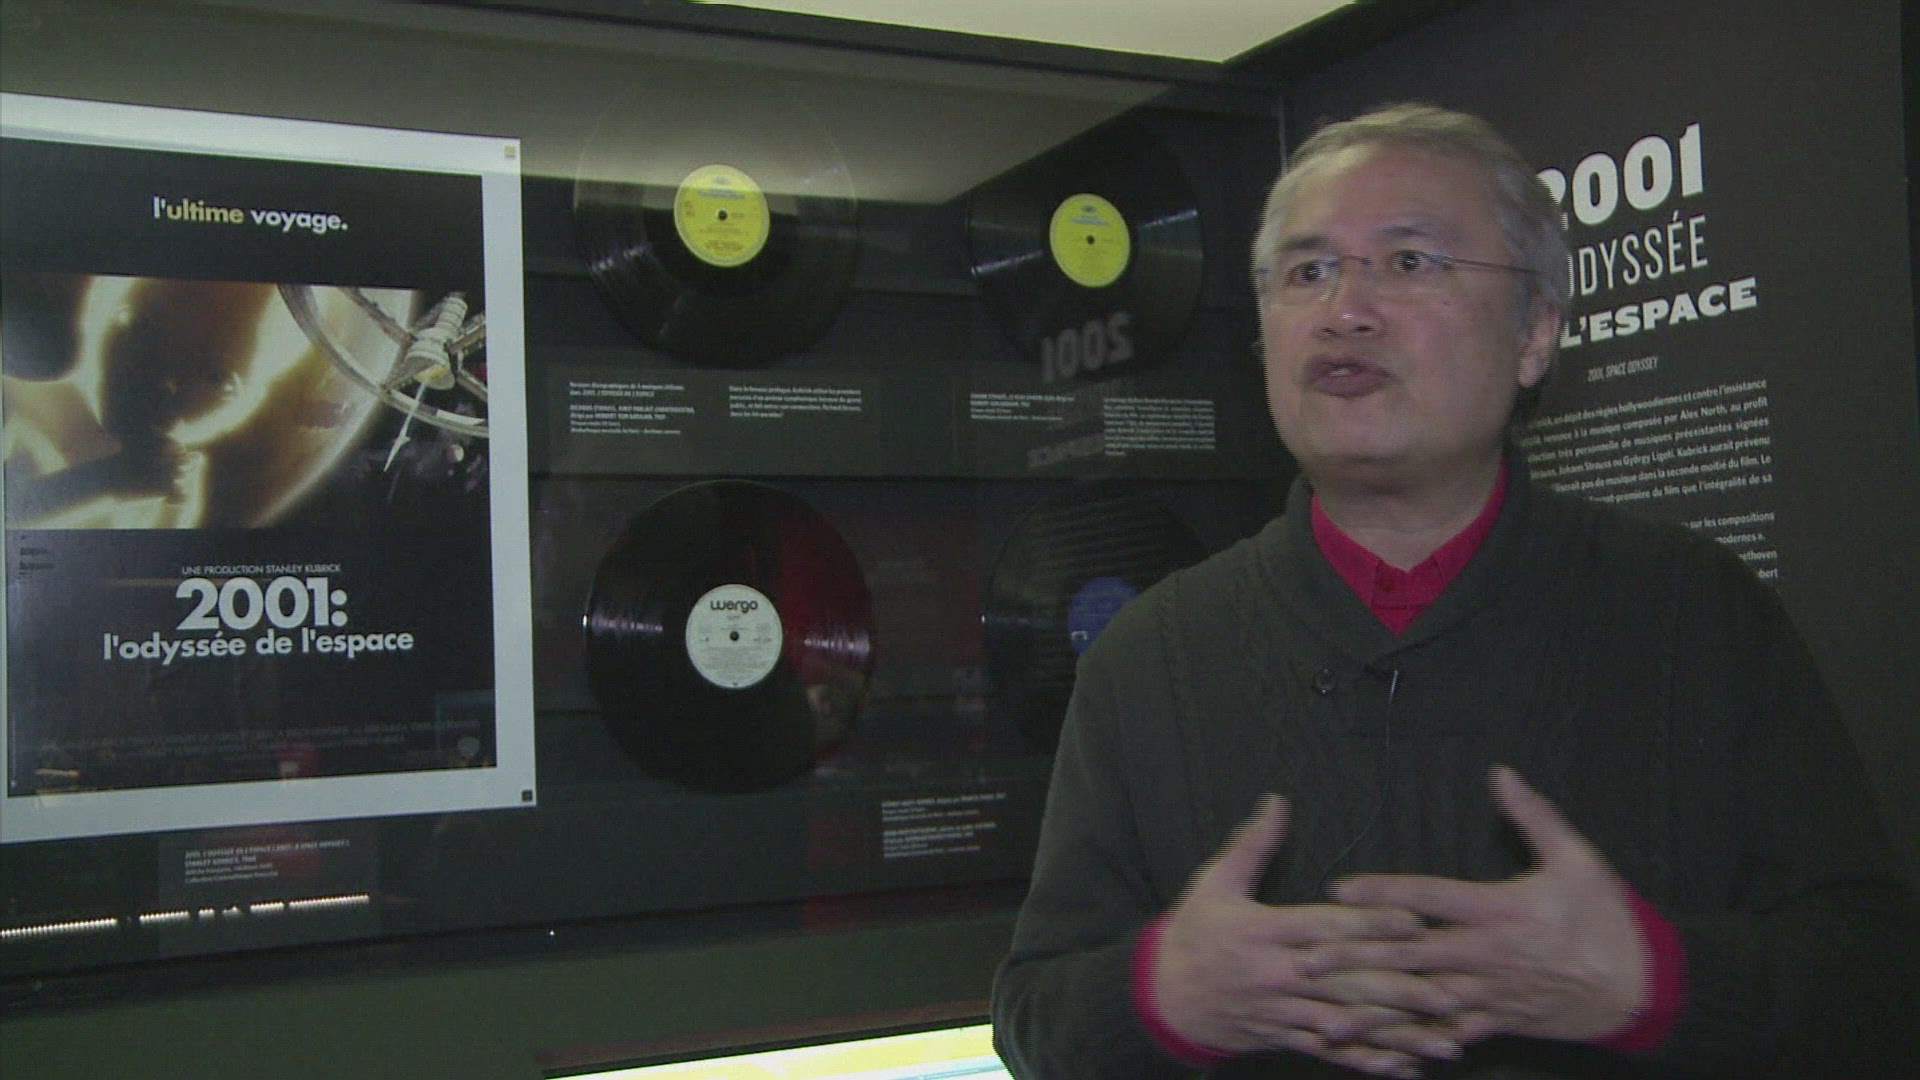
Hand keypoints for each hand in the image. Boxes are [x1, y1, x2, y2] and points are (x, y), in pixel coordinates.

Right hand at [1154, 795, 1470, 1077]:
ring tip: (1445, 1038)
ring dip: (1399, 1032)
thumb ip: (1251, 845)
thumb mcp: (1213, 883)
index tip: (1415, 924)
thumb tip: (1278, 801)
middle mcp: (1279, 976)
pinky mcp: (1286, 1037)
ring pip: (1349, 1024)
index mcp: (1264, 933)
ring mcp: (1284, 1012)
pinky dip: (1369, 1062)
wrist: (1162, 998)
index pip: (1326, 928)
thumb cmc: (1192, 933)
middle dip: (1402, 989)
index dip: (1371, 926)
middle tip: (1452, 993)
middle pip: (1348, 981)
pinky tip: (1406, 1066)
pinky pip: (1332, 1054)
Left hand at [1314, 766, 1650, 1043]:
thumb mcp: (1577, 858)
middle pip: (1408, 955)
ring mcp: (1488, 994)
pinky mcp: (1495, 1021)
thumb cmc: (1607, 919)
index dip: (1383, 893)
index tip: (1339, 890)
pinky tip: (1376, 1049)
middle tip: (1307, 960)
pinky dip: (1411, 1042)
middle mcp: (1485, 955)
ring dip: (1371, 1008)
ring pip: (1418, 1003)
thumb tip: (1500, 772)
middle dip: (1355, 958)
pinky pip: (1446, 1035)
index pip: (1429, 898)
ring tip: (1325, 1015)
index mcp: (1499, 912)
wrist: (1641, 988)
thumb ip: (1534, 815)